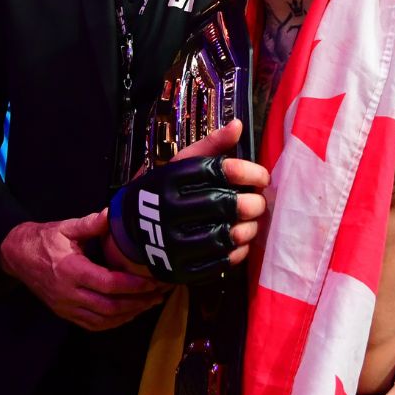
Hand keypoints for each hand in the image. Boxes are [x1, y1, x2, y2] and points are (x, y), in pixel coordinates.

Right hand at [0, 209, 168, 330]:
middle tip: (159, 294)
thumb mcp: (66, 227)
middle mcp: (68, 293)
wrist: (16, 256)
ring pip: (103, 319)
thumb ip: (91, 223)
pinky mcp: (65, 313)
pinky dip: (114, 322)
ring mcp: (66, 307)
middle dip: (138, 303)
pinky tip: (129, 313)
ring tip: (150, 303)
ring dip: (130, 314)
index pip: (108, 284)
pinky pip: (93, 325)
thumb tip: (113, 212)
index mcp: (71, 270)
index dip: (134, 286)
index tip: (153, 281)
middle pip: (110, 306)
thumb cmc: (44, 240)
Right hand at [108, 119, 267, 283]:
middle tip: (258, 203)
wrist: (133, 229)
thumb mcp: (181, 163)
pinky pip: (219, 263)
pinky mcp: (179, 269)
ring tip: (252, 223)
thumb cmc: (166, 190)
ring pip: (225, 236)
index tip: (262, 178)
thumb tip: (238, 125)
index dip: (250, 173)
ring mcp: (172, 243)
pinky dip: (238, 252)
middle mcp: (168, 210)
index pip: (221, 171)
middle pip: (226, 205)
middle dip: (253, 204)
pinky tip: (240, 242)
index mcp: (170, 179)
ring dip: (249, 230)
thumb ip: (211, 145)